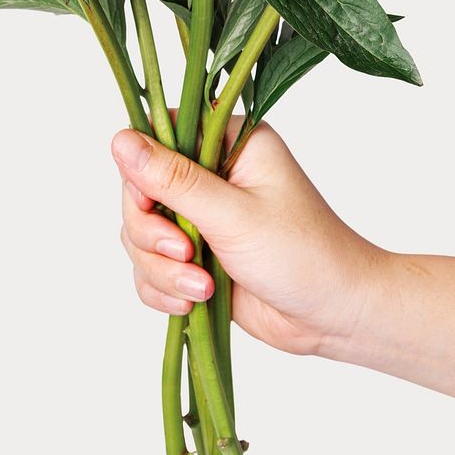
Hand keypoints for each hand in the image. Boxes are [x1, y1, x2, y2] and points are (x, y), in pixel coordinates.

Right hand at [111, 121, 382, 357]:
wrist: (336, 316)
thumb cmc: (303, 255)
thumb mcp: (233, 215)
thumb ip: (173, 180)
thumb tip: (119, 140)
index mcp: (229, 142)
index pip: (156, 137)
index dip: (142, 174)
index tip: (152, 205)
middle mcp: (211, 174)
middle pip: (138, 191)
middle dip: (151, 233)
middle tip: (185, 254)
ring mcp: (201, 218)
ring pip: (139, 234)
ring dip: (160, 268)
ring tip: (201, 288)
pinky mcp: (195, 258)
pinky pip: (149, 268)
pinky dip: (163, 288)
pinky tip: (192, 302)